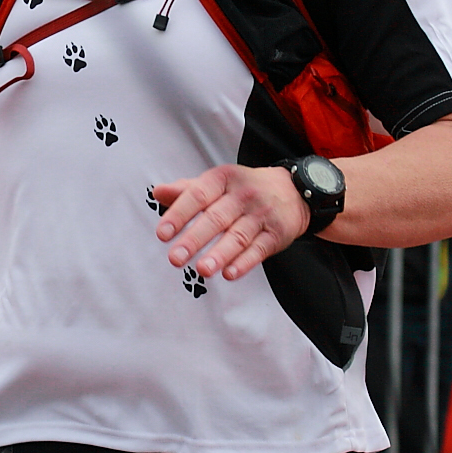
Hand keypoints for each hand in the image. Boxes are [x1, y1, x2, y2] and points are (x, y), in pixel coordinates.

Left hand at [152, 163, 310, 283]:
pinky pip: (258, 249)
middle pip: (216, 219)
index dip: (179, 215)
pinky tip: (229, 273)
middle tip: (175, 258)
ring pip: (237, 236)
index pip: (198, 196)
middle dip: (194, 240)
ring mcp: (261, 215)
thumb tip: (157, 192)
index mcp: (223, 179)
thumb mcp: (218, 182)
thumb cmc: (245, 189)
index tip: (162, 234)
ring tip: (202, 270)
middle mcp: (242, 195)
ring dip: (219, 254)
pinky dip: (244, 262)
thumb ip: (187, 190)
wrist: (294, 190)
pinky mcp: (276, 234)